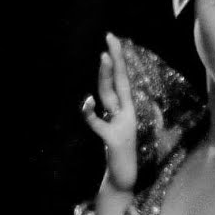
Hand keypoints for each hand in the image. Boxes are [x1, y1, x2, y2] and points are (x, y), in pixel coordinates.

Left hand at [81, 33, 136, 193]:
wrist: (125, 177)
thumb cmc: (118, 151)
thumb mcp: (112, 127)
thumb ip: (106, 112)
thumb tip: (93, 98)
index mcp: (127, 110)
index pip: (122, 80)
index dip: (118, 61)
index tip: (112, 41)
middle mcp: (127, 114)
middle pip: (120, 81)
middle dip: (116, 59)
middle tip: (110, 37)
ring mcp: (122, 126)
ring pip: (112, 96)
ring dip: (106, 76)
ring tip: (103, 56)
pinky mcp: (113, 140)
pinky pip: (99, 123)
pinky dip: (91, 113)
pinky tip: (87, 101)